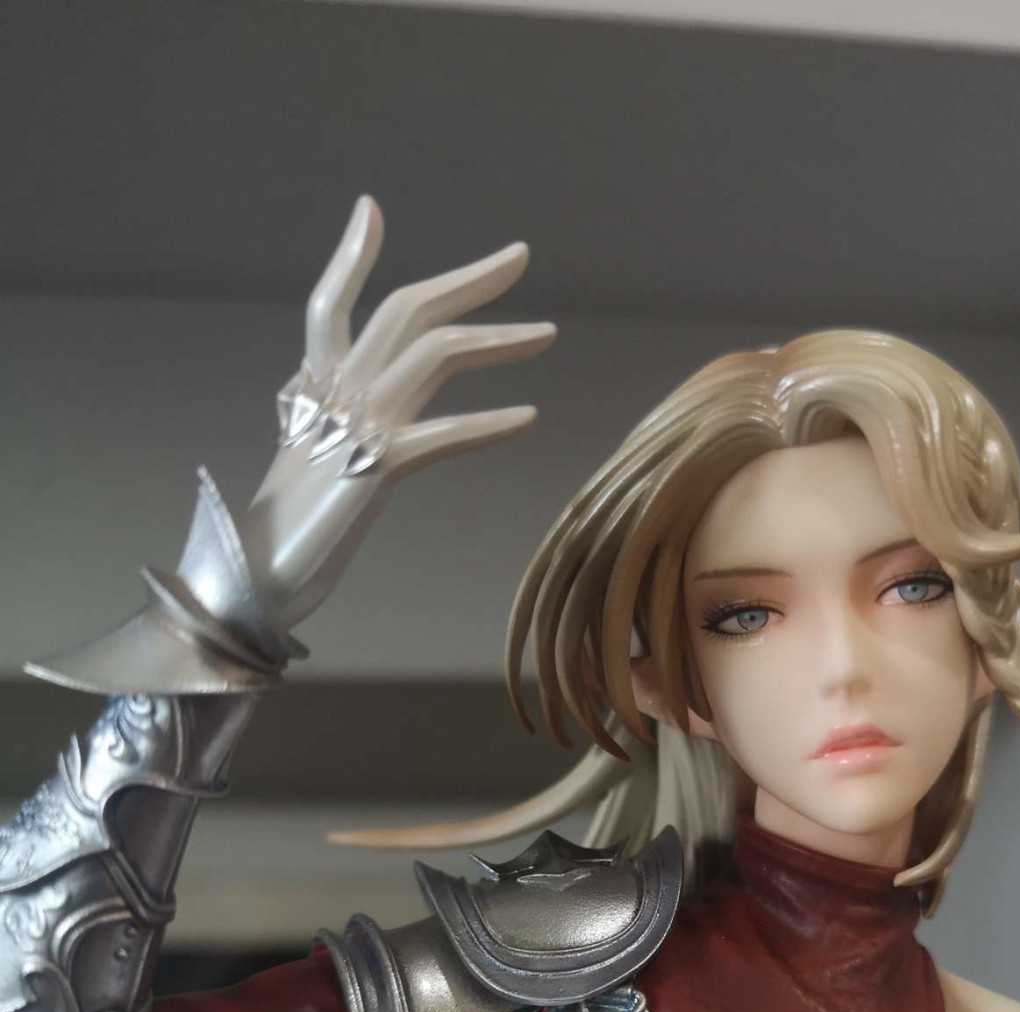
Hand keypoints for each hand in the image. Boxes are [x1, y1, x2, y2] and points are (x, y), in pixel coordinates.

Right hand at [188, 197, 554, 631]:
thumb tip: (316, 402)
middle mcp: (336, 393)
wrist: (252, 575)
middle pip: (406, 309)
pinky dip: (490, 423)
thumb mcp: (299, 457)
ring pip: (436, 353)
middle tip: (518, 255)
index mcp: (312, 388)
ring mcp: (358, 426)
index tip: (371, 208)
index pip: (327, 305)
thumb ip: (314, 419)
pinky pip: (447, 434)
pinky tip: (528, 417)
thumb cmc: (278, 529)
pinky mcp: (378, 468)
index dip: (350, 255)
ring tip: (547, 333)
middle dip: (467, 278)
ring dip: (498, 337)